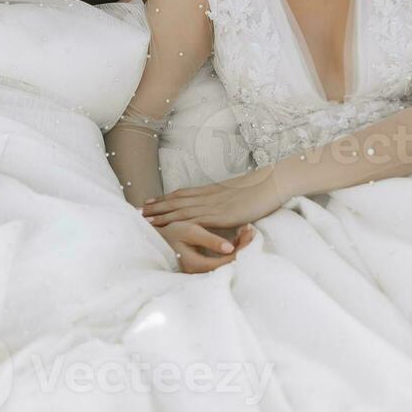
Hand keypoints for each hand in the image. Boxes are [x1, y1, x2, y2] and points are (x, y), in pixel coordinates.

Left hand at [142, 165, 289, 229]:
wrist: (273, 182)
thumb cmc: (260, 188)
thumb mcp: (238, 193)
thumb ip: (226, 200)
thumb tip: (220, 207)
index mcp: (212, 190)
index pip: (182, 194)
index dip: (164, 198)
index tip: (149, 201)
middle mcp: (209, 196)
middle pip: (176, 201)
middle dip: (156, 207)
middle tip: (138, 211)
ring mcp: (214, 205)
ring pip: (181, 210)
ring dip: (162, 216)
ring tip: (145, 220)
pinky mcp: (222, 215)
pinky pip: (198, 221)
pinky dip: (181, 225)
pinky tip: (171, 229)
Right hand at [158, 220, 256, 273]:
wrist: (154, 235)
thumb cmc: (171, 232)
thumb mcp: (190, 232)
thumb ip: (210, 241)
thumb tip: (230, 249)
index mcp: (199, 264)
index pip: (229, 260)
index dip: (242, 247)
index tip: (249, 230)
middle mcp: (201, 271)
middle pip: (230, 263)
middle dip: (243, 246)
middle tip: (250, 229)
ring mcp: (201, 269)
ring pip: (227, 261)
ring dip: (238, 246)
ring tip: (244, 230)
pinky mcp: (201, 264)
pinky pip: (221, 259)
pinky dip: (230, 248)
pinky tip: (234, 237)